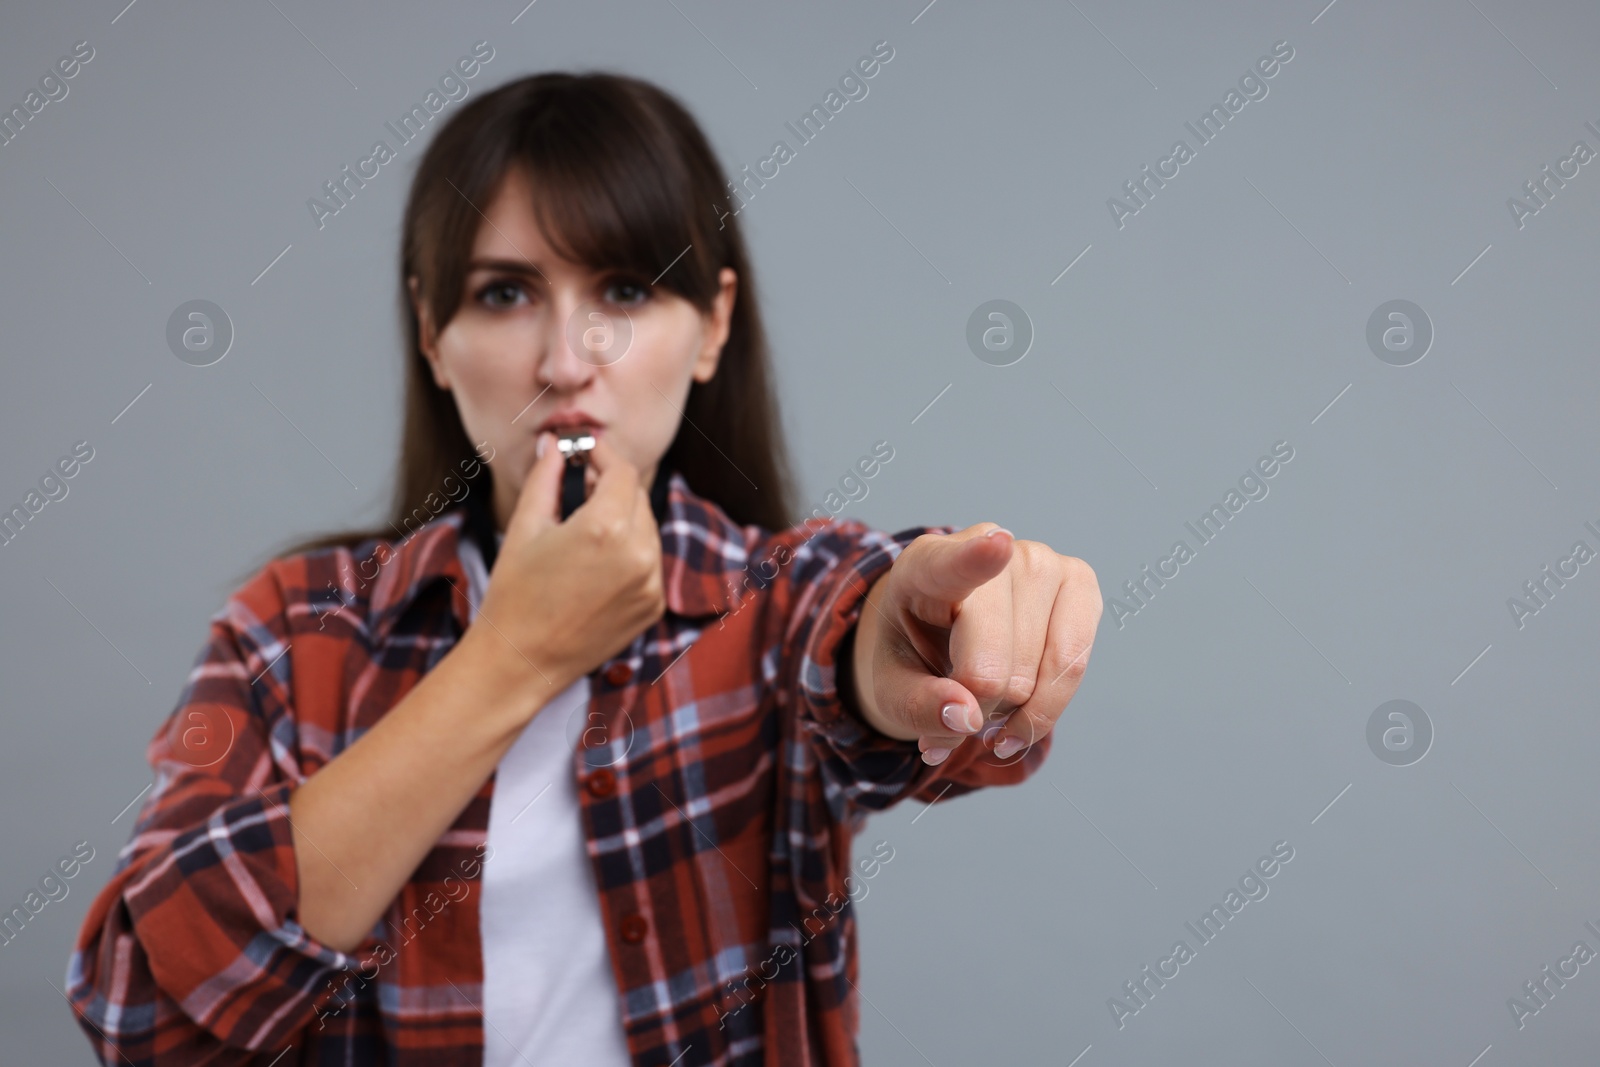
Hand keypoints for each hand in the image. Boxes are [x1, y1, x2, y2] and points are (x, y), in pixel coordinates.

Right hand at [470, 432, 665, 693]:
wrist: (522, 660)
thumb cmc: (515, 593)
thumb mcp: (526, 526)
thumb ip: (547, 477)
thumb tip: (554, 444)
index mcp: (606, 528)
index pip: (621, 471)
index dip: (602, 455)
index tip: (585, 453)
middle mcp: (639, 554)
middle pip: (637, 497)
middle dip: (611, 487)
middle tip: (580, 488)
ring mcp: (651, 584)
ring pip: (647, 529)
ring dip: (623, 519)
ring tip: (585, 531)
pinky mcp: (654, 606)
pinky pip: (650, 562)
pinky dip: (631, 553)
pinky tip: (597, 565)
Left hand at [850, 523, 1101, 763]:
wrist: (942, 639)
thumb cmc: (914, 657)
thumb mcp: (892, 689)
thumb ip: (918, 706)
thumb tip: (967, 717)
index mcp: (924, 566)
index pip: (953, 564)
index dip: (976, 559)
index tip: (998, 545)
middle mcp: (988, 545)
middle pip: (993, 663)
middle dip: (977, 706)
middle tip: (957, 704)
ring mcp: (1041, 561)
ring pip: (1038, 672)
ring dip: (1012, 709)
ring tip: (985, 695)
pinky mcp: (1079, 584)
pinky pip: (1074, 665)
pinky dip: (1046, 708)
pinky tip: (1020, 717)